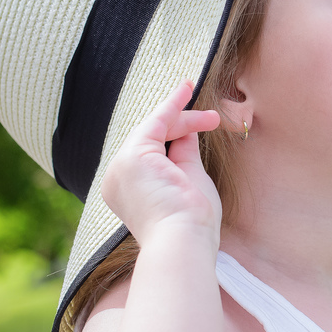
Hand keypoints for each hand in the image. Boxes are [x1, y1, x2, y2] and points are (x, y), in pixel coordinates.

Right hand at [100, 81, 222, 249]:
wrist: (184, 240)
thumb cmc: (192, 222)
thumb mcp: (189, 180)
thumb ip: (184, 154)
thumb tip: (187, 130)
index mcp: (128, 191)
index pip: (152, 154)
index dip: (173, 134)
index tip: (197, 122)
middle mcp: (117, 178)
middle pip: (151, 140)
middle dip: (183, 126)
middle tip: (214, 119)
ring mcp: (121, 167)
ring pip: (154, 130)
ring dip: (185, 119)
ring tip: (214, 118)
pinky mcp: (132, 158)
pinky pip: (155, 123)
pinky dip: (171, 106)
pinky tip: (186, 90)